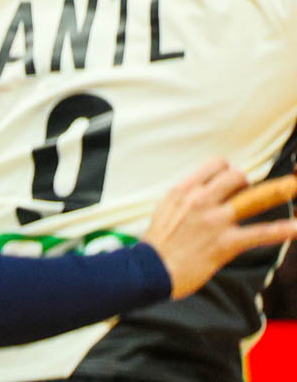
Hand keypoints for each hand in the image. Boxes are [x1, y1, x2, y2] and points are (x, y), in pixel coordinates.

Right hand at [145, 158, 296, 299]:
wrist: (151, 269)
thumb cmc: (158, 242)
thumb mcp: (165, 208)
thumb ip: (186, 196)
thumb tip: (204, 191)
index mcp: (185, 190)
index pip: (216, 165)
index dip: (229, 170)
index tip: (231, 180)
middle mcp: (201, 200)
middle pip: (236, 176)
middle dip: (247, 183)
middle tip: (249, 195)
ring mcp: (215, 220)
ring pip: (253, 197)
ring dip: (278, 191)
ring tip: (294, 186)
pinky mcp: (226, 242)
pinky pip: (260, 233)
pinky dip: (283, 230)